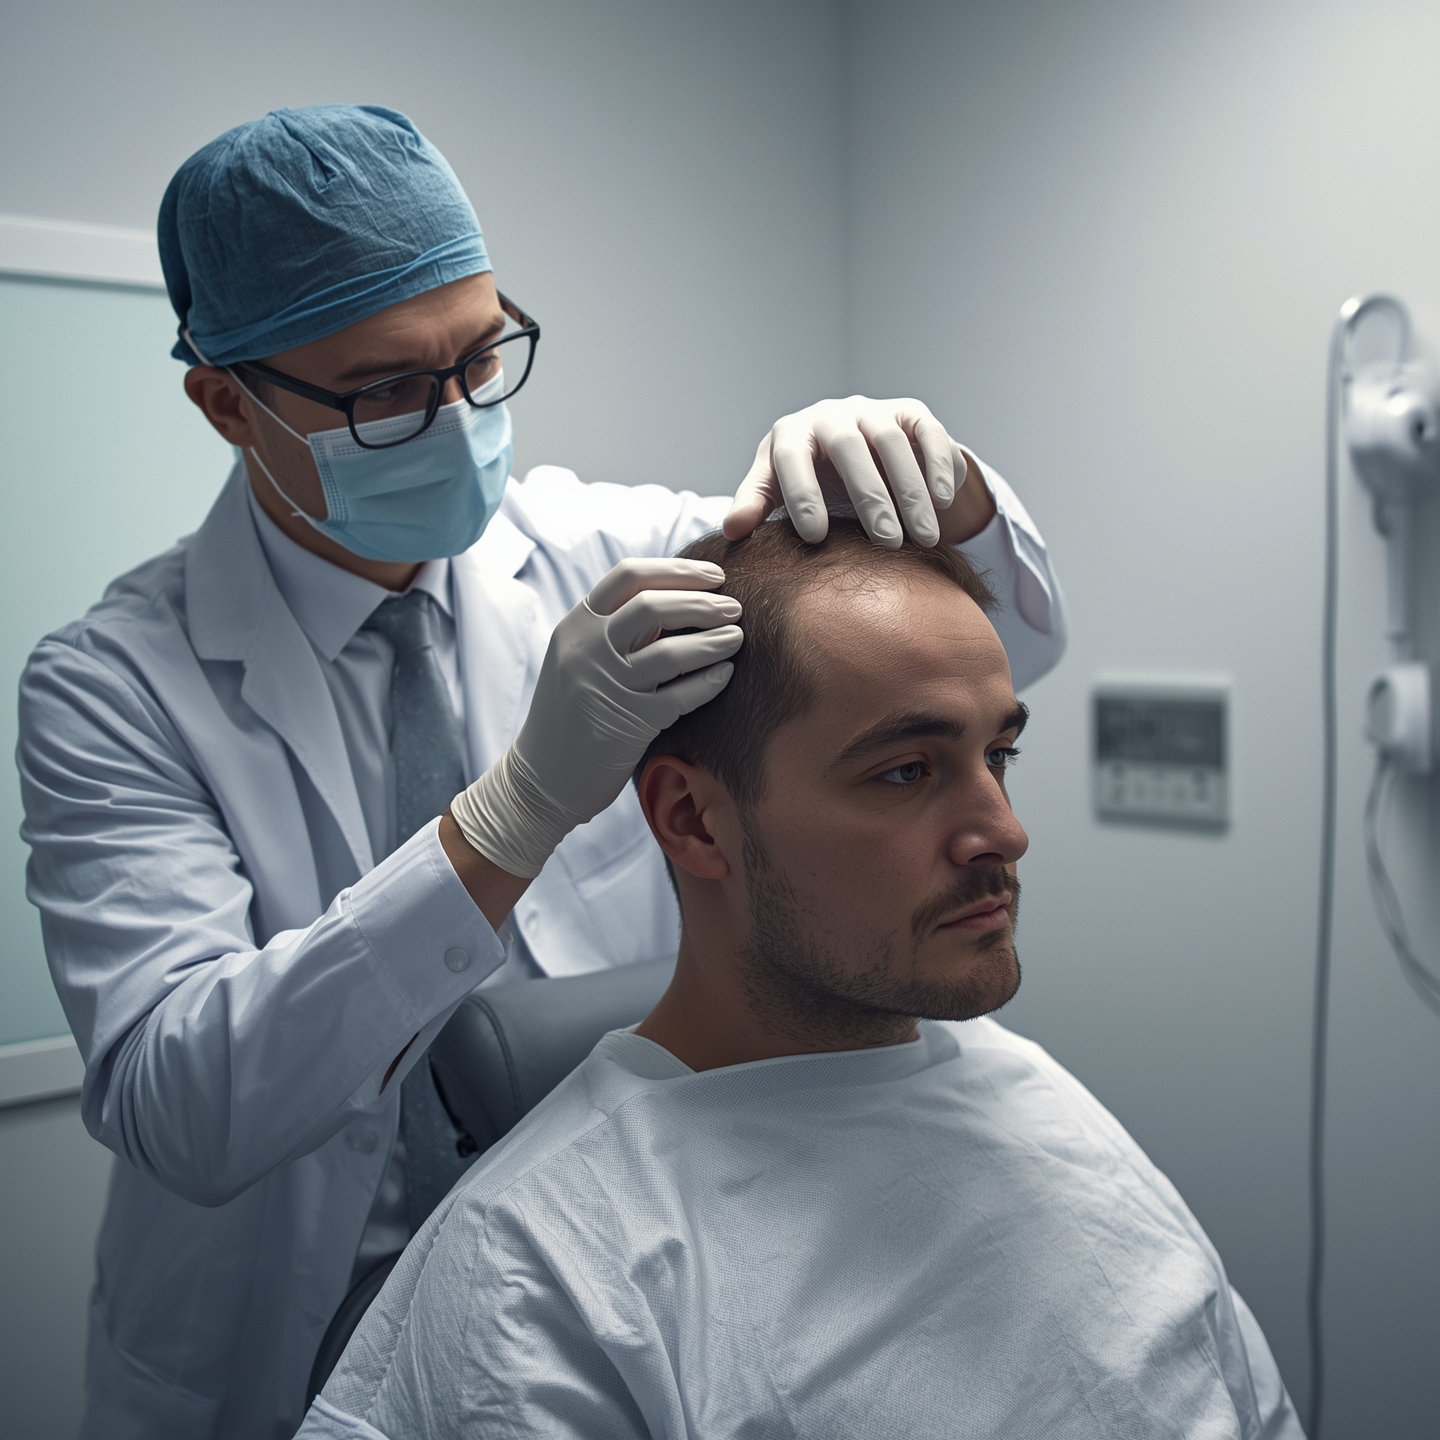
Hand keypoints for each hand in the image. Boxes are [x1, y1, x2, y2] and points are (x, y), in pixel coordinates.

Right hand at [449, 558, 742, 878]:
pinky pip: (680, 696)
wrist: (542, 779)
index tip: (714, 576)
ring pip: (671, 651)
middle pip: (653, 606)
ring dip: (714, 639)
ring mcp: (605, 686)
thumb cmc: (572, 714)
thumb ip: (617, 629)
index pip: (629, 576)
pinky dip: (709, 681)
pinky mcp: (627, 724)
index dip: (678, 571)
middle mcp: (586, 650)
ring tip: (738, 636)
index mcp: (576, 625)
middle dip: (703, 602)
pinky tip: (725, 674)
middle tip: (735, 607)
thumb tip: (680, 596)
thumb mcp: (580, 658)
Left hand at [724, 396, 993, 548]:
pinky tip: (943, 504)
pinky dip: (937, 467)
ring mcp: (874, 410)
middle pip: (849, 449)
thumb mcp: (778, 488)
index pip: (792, 458)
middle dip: (869, 498)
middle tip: (885, 544)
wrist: (855, 452)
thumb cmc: (808, 478)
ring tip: (921, 538)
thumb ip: (757, 504)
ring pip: (893, 443)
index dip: (802, 495)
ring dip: (910, 492)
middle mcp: (831, 414)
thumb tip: (732, 531)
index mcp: (792, 433)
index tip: (815, 538)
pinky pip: (928, 434)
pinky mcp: (912, 413)